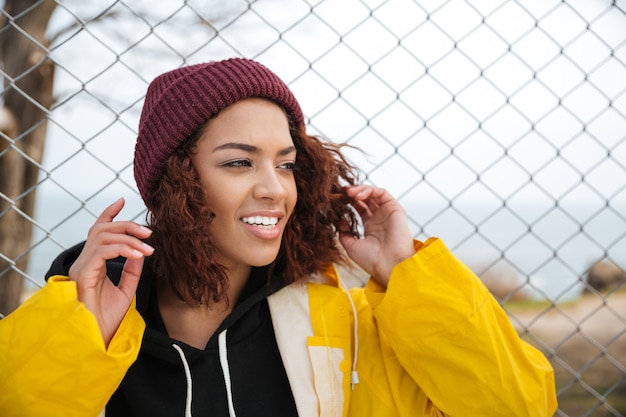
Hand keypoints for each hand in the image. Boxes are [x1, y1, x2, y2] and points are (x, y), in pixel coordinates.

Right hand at [68, 198, 153, 346]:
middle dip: (127, 225)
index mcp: (93, 263)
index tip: (121, 200)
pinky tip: (140, 255)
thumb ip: (132, 270)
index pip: (98, 231)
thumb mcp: (126, 290)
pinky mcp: (83, 274)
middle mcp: (84, 262)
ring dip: (129, 238)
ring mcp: (82, 267)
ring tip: (148, 247)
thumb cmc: (106, 319)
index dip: (109, 214)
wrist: (96, 339)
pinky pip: (103, 251)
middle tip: (149, 231)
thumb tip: (141, 251)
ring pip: (103, 237)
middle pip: (102, 229)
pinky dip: (123, 249)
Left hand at [339, 185, 414, 287]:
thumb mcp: (352, 247)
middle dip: (353, 193)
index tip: (337, 199)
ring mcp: (387, 213)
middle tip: (341, 192)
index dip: (348, 201)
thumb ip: (344, 234)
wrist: (389, 266)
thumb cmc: (372, 261)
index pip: (360, 207)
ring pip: (373, 193)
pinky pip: (382, 193)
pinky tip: (357, 196)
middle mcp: (379, 218)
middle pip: (366, 198)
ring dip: (360, 190)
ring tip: (348, 193)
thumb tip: (339, 222)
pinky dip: (369, 190)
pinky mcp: (395, 208)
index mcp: (371, 227)